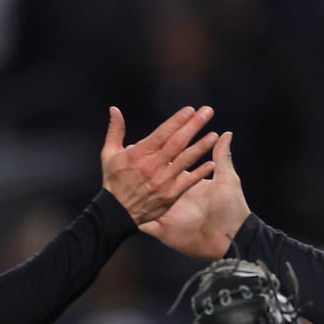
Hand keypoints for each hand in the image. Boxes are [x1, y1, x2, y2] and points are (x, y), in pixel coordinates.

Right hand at [101, 105, 217, 224]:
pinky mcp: (169, 196)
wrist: (116, 213)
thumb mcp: (109, 154)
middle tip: (207, 112)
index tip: (190, 110)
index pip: (163, 132)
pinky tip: (212, 164)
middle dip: (194, 125)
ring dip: (201, 146)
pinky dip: (200, 173)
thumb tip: (114, 110)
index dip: (178, 120)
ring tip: (214, 135)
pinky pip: (187, 182)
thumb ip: (115, 131)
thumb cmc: (113, 182)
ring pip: (185, 160)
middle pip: (177, 142)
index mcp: (139, 154)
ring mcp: (162, 181)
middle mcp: (153, 166)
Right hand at [140, 130, 250, 259]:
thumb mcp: (228, 179)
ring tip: (126, 176)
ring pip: (147, 197)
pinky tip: (128, 206)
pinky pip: (145, 223)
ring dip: (136, 188)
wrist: (230, 240)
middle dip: (145, 166)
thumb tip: (227, 134)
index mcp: (187, 183)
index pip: (172, 162)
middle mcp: (175, 195)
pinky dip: (137, 216)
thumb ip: (223, 155)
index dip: (165, 152)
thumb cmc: (231, 208)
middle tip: (134, 149)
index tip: (154, 140)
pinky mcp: (161, 229)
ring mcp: (167, 212)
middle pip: (157, 177)